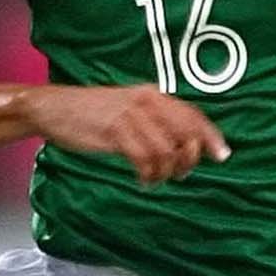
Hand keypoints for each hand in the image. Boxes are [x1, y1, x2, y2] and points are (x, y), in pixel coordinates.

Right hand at [26, 83, 229, 183]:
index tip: (222, 155)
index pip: (192, 115)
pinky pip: (144, 159)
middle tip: (179, 174)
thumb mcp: (126, 110)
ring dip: (165, 172)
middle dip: (189, 159)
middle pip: (185, 133)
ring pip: (166, 151)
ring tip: (154, 179)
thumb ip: (152, 122)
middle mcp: (146, 101)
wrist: (52, 108)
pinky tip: (143, 180)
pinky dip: (149, 175)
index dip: (211, 136)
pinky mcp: (115, 132)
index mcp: (152, 95)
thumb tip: (179, 145)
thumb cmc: (89, 113)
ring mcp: (130, 116)